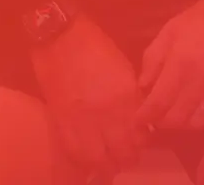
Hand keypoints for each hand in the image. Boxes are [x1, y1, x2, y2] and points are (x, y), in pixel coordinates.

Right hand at [30, 14, 148, 177]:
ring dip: (107, 165)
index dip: (143, 140)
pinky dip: (84, 161)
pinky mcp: (61, 124)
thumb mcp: (123, 68)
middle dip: (128, 158)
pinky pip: (75, 153)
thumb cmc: (96, 47)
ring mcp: (81, 121)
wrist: (60, 38)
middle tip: (130, 157)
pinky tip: (90, 159)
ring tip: (111, 163)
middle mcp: (105, 113)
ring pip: (97, 159)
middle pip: (121, 151)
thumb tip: (139, 115)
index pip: (140, 131)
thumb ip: (132, 94)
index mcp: (124, 95)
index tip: (143, 140)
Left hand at [136, 0, 203, 132]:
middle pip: (172, 120)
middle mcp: (198, 84)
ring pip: (191, 124)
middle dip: (158, 122)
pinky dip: (197, 121)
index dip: (143, 116)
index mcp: (180, 65)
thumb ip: (154, 57)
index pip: (156, 105)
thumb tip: (144, 85)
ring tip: (173, 113)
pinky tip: (192, 111)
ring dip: (178, 124)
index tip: (138, 117)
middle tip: (154, 114)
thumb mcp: (172, 28)